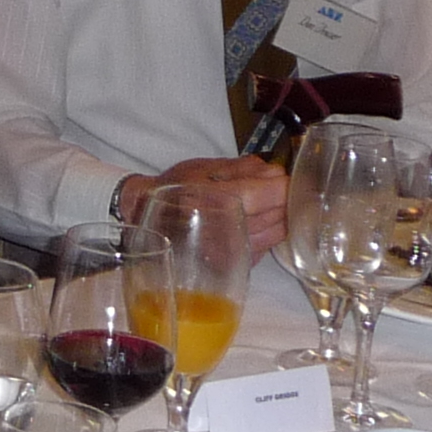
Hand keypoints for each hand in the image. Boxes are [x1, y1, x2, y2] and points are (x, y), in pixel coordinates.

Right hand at [120, 155, 287, 253]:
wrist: (145, 217)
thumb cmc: (174, 188)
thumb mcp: (204, 167)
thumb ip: (242, 168)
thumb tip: (275, 172)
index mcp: (217, 200)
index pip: (270, 194)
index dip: (285, 184)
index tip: (286, 176)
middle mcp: (225, 229)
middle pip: (278, 215)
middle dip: (285, 200)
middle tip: (280, 188)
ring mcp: (230, 251)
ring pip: (276, 233)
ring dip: (281, 217)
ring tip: (271, 204)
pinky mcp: (232, 263)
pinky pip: (265, 246)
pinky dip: (269, 232)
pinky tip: (258, 222)